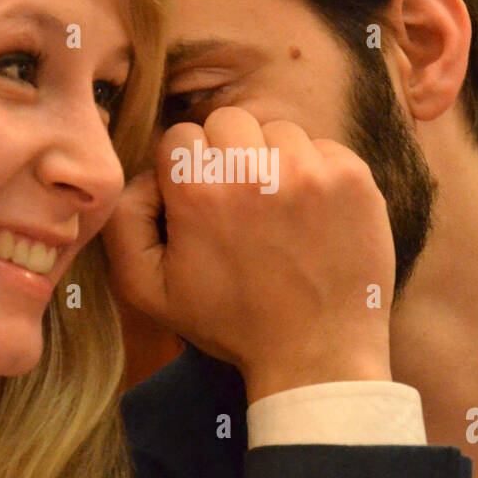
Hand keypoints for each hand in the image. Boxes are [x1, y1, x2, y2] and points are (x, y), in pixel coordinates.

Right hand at [103, 107, 394, 401]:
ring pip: (277, 130)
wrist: (317, 355)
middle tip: (240, 206)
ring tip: (278, 212)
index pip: (180, 135)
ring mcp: (311, 171)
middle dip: (228, 155)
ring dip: (273, 160)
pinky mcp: (353, 178)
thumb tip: (145, 174)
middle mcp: (254, 171)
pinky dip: (316, 172)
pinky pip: (323, 147)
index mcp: (199, 192)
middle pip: (228, 121)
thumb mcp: (148, 290)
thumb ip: (123, 222)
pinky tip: (312, 215)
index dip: (186, 170)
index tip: (202, 204)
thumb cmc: (231, 324)